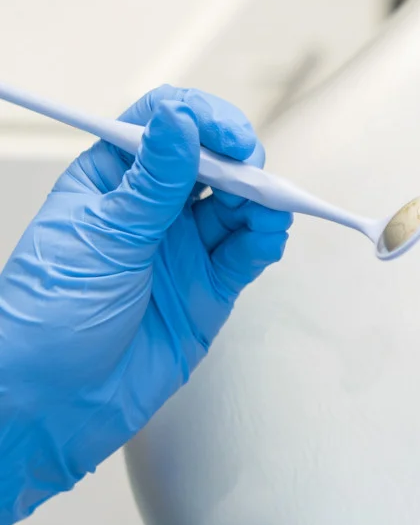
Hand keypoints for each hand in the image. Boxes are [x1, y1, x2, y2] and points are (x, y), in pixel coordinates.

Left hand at [0, 86, 292, 524]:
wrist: (48, 404)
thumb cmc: (46, 317)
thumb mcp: (100, 238)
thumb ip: (152, 182)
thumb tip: (180, 120)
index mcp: (110, 182)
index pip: (162, 126)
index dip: (198, 120)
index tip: (223, 134)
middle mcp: (151, 210)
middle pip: (211, 160)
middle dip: (238, 158)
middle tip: (250, 170)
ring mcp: (182, 249)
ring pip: (238, 205)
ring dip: (260, 198)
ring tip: (266, 207)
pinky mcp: (209, 289)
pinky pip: (248, 252)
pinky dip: (266, 237)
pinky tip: (268, 234)